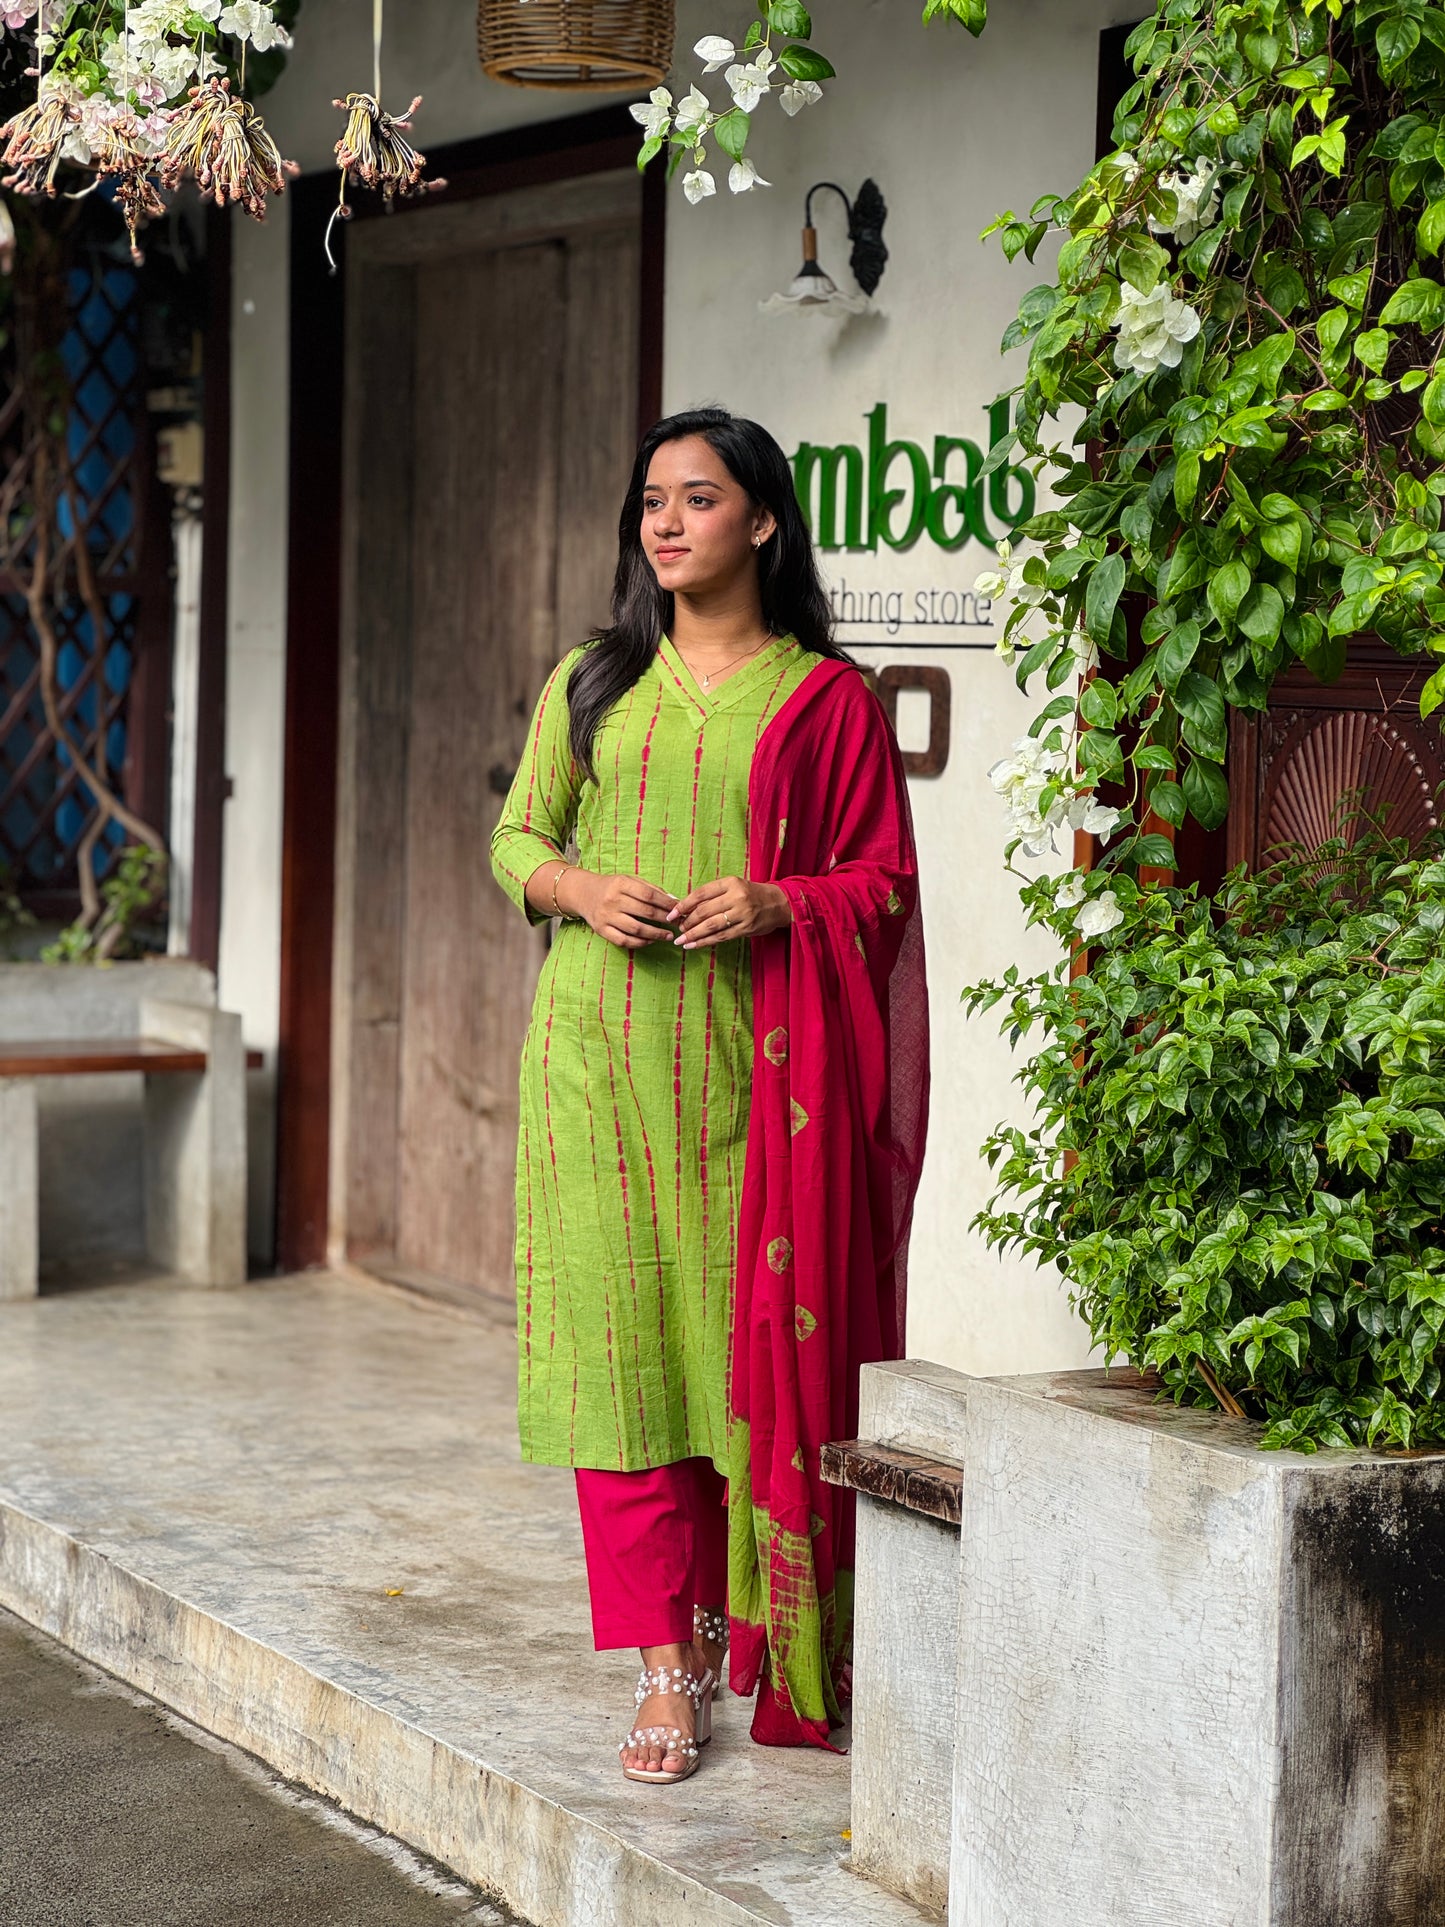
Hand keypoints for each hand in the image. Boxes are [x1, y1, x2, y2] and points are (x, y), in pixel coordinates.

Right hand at [567, 870, 677, 948]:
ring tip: (669, 936)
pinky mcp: (602, 930)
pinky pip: (624, 940)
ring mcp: (606, 917)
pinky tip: (651, 941)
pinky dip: (640, 943)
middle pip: (645, 912)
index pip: (649, 895)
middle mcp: (612, 900)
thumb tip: (673, 900)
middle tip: (677, 923)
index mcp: (621, 884)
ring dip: (656, 934)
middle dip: (665, 919)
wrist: (584, 894)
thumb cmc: (613, 887)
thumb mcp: (630, 880)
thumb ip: (651, 889)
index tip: (679, 909)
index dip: (666, 903)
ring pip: (636, 929)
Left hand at [666, 877, 791, 948]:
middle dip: (687, 922)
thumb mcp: (733, 887)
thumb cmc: (751, 894)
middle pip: (704, 911)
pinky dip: (705, 942)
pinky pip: (721, 937)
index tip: (671, 914)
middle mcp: (736, 897)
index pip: (701, 894)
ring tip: (681, 940)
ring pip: (711, 926)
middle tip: (677, 928)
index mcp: (730, 882)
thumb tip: (686, 909)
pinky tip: (694, 945)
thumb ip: (713, 895)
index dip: (683, 905)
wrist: (778, 903)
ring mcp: (742, 913)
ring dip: (693, 934)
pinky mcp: (746, 928)